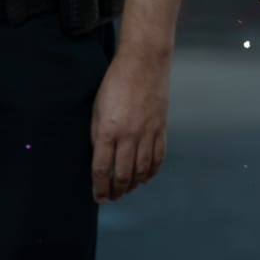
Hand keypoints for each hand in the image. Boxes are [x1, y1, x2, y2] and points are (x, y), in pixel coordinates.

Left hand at [90, 47, 171, 203]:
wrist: (144, 62)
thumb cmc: (115, 83)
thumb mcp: (97, 109)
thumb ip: (97, 135)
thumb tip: (99, 159)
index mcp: (108, 130)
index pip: (102, 170)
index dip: (99, 188)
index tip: (98, 197)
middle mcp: (130, 135)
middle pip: (123, 175)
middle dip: (116, 191)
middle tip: (111, 198)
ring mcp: (148, 132)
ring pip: (142, 170)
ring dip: (133, 184)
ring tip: (126, 190)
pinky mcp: (162, 127)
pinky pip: (158, 157)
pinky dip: (152, 171)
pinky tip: (145, 177)